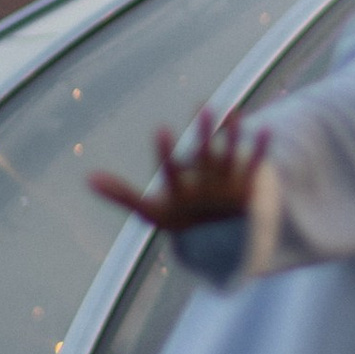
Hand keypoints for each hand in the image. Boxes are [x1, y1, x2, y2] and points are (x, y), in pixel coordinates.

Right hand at [90, 112, 267, 234]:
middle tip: (202, 105)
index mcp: (182, 194)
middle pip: (206, 158)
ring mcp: (229, 188)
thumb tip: (88, 178)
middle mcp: (206, 190)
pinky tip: (266, 128)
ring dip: (233, 133)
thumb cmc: (178, 221)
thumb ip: (121, 194)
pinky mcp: (248, 187)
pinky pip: (256, 166)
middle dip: (204, 133)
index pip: (172, 172)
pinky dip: (260, 150)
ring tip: (231, 107)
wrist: (216, 248)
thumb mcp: (150, 211)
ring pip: (232, 156)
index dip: (166, 152)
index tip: (161, 128)